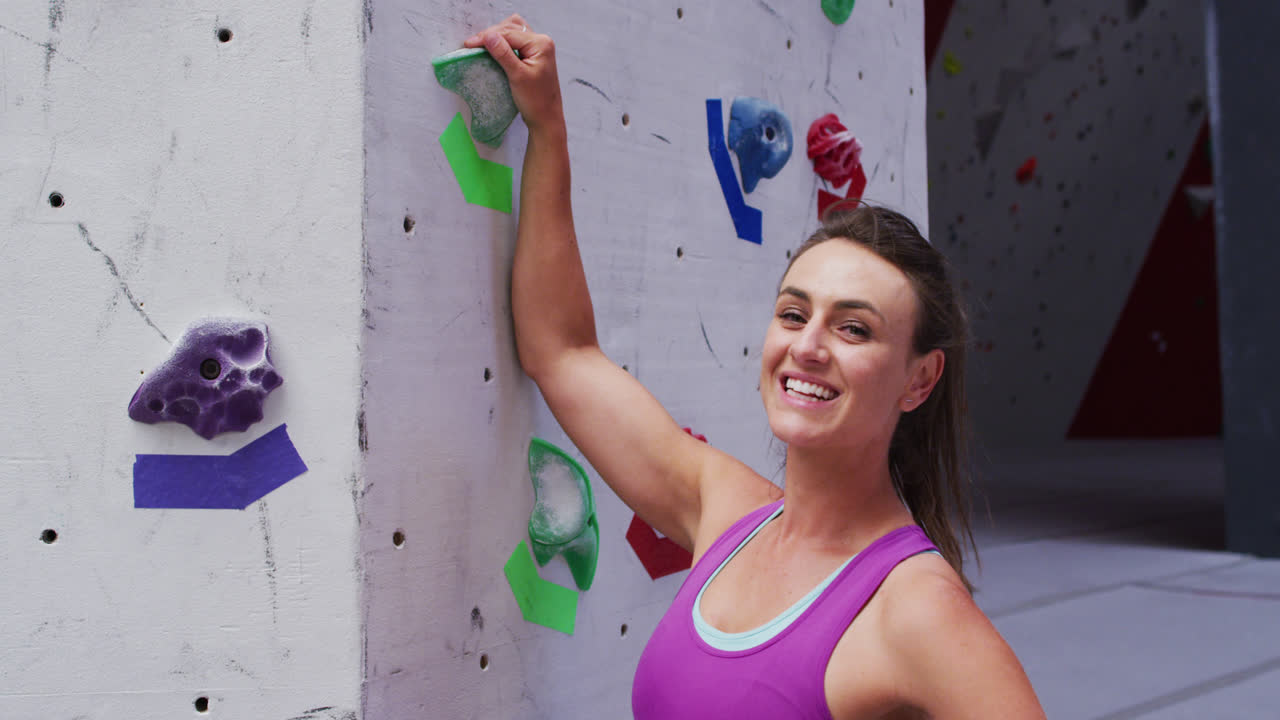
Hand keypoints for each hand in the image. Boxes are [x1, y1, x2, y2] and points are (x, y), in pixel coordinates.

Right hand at [464, 15, 563, 135]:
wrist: (546, 119)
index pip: (509, 33)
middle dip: (491, 34)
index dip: (487, 36)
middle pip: (511, 28)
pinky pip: (515, 42)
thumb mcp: (517, 76)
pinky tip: (493, 50)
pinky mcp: (532, 56)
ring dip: (497, 36)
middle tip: (473, 45)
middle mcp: (541, 42)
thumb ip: (503, 53)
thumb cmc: (536, 101)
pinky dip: (503, 43)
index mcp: (541, 44)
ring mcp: (538, 49)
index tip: (468, 44)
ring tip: (481, 46)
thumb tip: (488, 36)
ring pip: (513, 32)